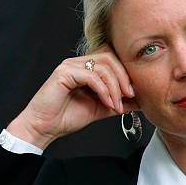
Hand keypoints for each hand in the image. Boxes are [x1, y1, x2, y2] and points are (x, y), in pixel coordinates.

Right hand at [6, 44, 138, 148]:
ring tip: (117, 105)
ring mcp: (70, 65)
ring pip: (103, 66)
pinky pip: (91, 76)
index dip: (127, 73)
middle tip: (131, 96)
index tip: (135, 93)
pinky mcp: (64, 73)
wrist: (44, 127)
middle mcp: (78, 62)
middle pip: (110, 57)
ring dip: (115, 87)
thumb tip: (141, 102)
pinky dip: (104, 90)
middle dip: (124, 77)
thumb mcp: (101, 109)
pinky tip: (107, 103)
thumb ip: (119, 102)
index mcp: (87, 68)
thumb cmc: (67, 117)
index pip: (113, 59)